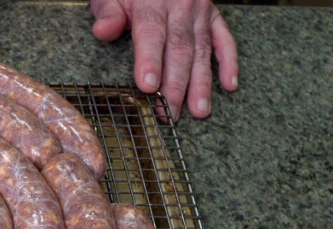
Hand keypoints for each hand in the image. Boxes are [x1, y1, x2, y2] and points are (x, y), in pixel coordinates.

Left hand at [90, 0, 237, 120]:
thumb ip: (108, 13)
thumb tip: (103, 31)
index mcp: (152, 3)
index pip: (151, 34)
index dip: (150, 61)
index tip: (148, 86)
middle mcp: (181, 7)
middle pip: (179, 49)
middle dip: (175, 84)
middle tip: (169, 113)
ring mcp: (201, 12)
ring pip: (201, 50)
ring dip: (201, 83)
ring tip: (199, 110)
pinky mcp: (214, 15)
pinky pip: (225, 39)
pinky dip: (229, 62)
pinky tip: (229, 84)